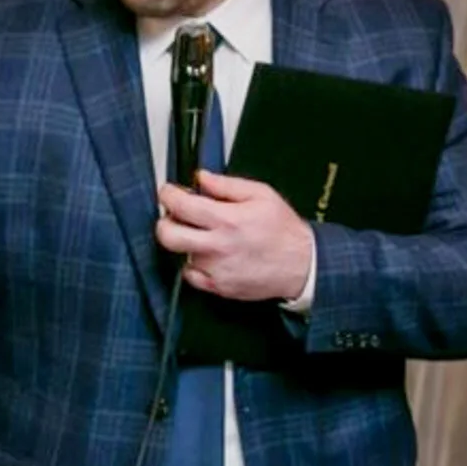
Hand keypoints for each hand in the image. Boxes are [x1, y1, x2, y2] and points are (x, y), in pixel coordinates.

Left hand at [155, 170, 315, 302]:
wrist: (302, 265)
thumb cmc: (283, 231)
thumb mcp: (261, 195)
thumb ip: (227, 185)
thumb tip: (202, 177)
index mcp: (228, 220)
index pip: (181, 206)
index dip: (168, 196)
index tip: (168, 192)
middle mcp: (218, 247)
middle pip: (167, 236)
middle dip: (164, 222)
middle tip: (174, 216)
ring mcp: (215, 270)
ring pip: (181, 254)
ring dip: (186, 242)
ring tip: (206, 236)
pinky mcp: (217, 288)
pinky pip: (190, 275)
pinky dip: (194, 264)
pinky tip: (211, 256)